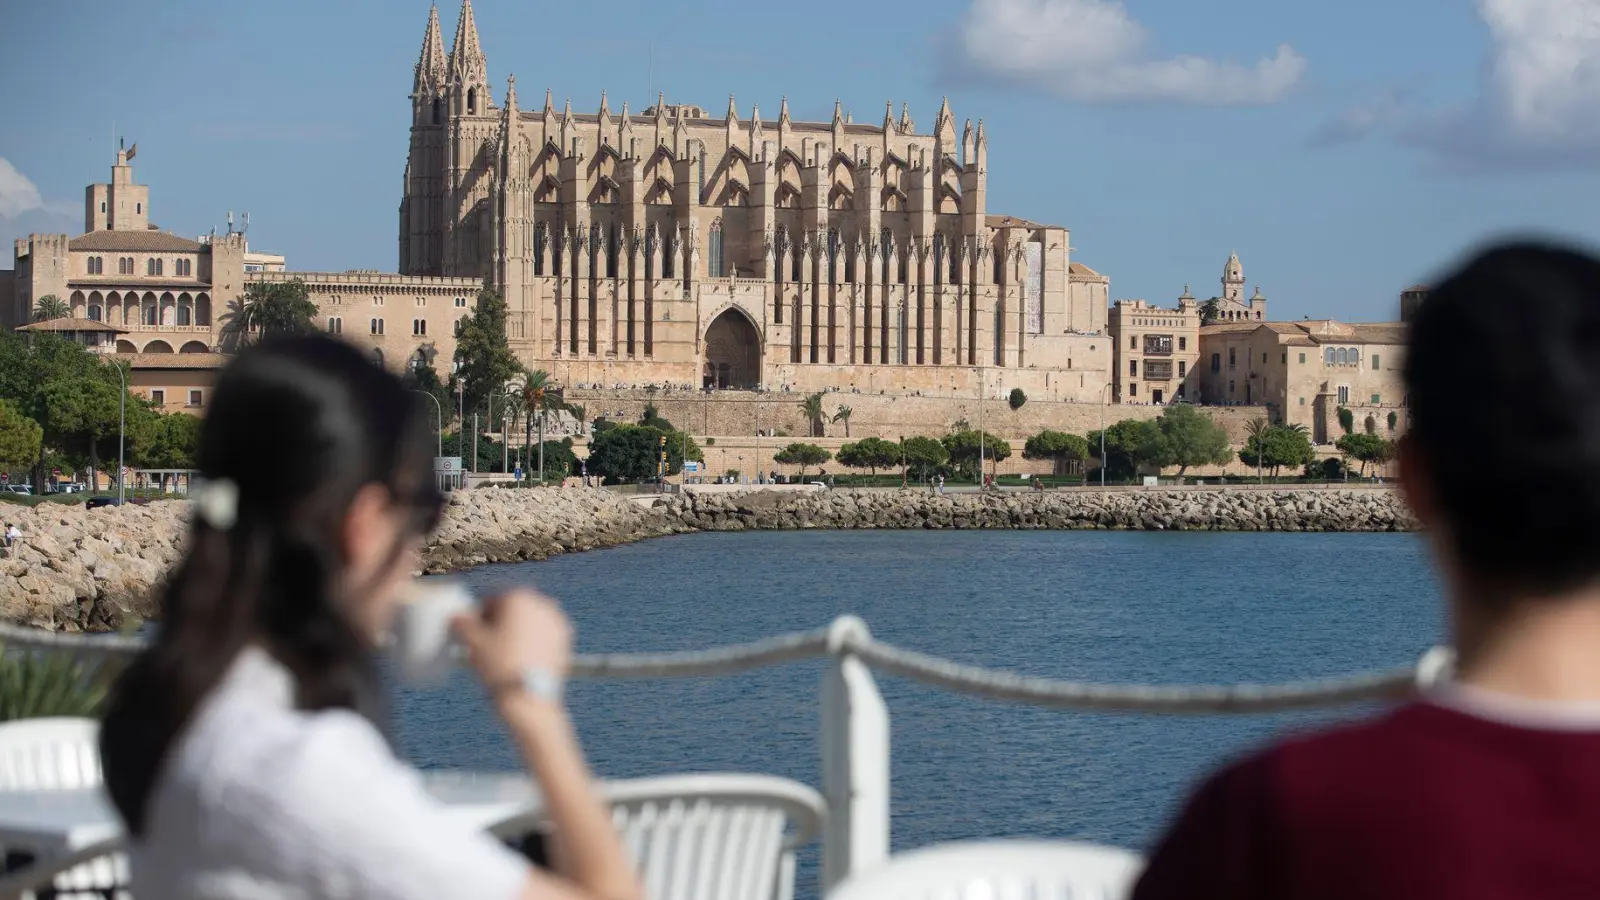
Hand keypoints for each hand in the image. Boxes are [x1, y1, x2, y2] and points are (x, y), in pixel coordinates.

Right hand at [452, 589, 571, 700]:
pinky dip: (532, 643)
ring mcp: (557, 621)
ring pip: (529, 622)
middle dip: (500, 623)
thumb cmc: (500, 666)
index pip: (492, 599)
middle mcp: (542, 603)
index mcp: (519, 597)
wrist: (529, 696)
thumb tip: (458, 618)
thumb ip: (461, 622)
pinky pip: (543, 636)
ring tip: (503, 655)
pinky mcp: (566, 640)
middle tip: (487, 646)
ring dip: (516, 632)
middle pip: (513, 609)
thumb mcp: (472, 642)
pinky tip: (520, 661)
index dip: (479, 617)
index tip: (474, 634)